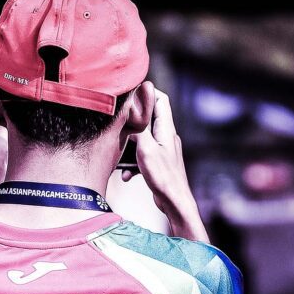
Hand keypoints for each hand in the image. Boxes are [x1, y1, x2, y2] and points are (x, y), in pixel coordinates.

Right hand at [122, 87, 192, 212]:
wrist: (175, 202)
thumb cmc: (164, 177)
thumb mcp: (146, 149)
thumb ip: (139, 128)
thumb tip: (132, 109)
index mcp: (166, 130)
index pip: (161, 100)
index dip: (147, 92)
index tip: (131, 92)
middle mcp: (167, 137)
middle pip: (150, 117)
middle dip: (133, 117)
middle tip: (118, 118)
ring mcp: (163, 150)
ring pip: (143, 138)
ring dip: (130, 143)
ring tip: (118, 149)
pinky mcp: (159, 163)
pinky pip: (142, 156)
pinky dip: (132, 162)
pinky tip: (125, 174)